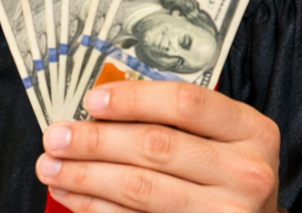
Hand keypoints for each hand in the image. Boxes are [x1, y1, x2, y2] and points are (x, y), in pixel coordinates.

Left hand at [35, 81, 279, 212]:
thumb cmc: (226, 169)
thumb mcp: (219, 135)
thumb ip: (169, 117)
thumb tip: (95, 110)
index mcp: (250, 130)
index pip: (185, 103)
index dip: (132, 99)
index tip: (91, 100)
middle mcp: (246, 172)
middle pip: (155, 147)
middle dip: (95, 141)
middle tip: (55, 137)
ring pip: (141, 188)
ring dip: (85, 176)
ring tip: (51, 166)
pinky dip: (97, 206)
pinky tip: (72, 195)